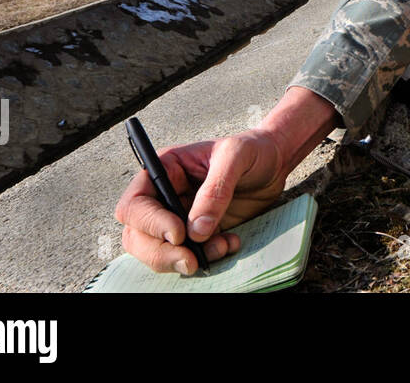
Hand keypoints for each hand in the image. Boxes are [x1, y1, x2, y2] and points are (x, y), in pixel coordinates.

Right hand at [115, 129, 285, 274]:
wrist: (275, 162)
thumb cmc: (252, 149)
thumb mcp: (236, 156)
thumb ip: (216, 189)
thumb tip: (197, 230)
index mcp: (165, 170)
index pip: (134, 204)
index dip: (150, 224)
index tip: (179, 233)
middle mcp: (166, 196)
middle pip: (137, 236)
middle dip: (160, 253)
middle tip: (190, 260)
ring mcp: (179, 217)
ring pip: (158, 251)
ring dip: (183, 259)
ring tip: (220, 247)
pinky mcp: (198, 234)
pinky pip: (188, 255)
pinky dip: (207, 258)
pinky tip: (230, 243)